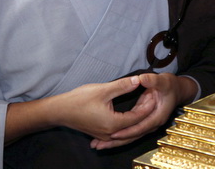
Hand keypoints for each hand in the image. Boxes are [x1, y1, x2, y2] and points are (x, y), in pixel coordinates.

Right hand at [5, 76, 155, 145]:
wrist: (59, 111)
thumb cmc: (78, 100)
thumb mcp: (103, 89)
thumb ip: (122, 85)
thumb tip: (138, 80)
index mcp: (114, 123)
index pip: (138, 116)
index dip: (148, 105)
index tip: (155, 94)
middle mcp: (111, 132)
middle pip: (134, 124)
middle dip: (145, 111)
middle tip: (153, 98)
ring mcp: (105, 135)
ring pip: (127, 128)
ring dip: (136, 117)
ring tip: (145, 104)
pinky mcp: (99, 133)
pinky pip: (118, 130)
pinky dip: (126, 123)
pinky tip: (131, 116)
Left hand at [90, 73, 196, 149]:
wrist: (177, 89)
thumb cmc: (170, 85)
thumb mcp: (163, 81)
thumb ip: (152, 80)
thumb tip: (141, 79)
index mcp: (157, 116)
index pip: (140, 127)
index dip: (127, 131)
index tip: (113, 134)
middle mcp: (152, 123)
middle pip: (134, 136)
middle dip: (117, 141)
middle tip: (100, 145)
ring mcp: (147, 123)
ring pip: (130, 135)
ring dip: (115, 141)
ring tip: (97, 145)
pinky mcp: (142, 120)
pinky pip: (130, 129)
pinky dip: (119, 133)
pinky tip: (106, 136)